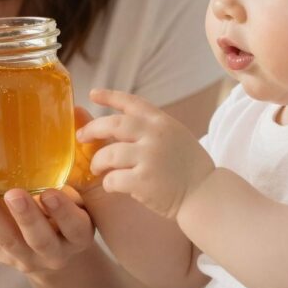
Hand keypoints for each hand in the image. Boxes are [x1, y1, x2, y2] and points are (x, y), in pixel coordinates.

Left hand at [0, 185, 95, 275]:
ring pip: (6, 240)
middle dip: (24, 217)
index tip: (49, 194)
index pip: (73, 227)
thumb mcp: (80, 203)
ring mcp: (23, 258)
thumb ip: (72, 186)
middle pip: (38, 239)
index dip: (63, 212)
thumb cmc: (67, 213)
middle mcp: (52, 254)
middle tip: (12, 194)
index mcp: (77, 238)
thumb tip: (60, 148)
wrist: (52, 249)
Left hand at [77, 88, 214, 220]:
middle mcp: (155, 135)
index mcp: (162, 122)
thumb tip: (116, 126)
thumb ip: (151, 129)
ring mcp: (149, 157)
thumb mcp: (175, 136)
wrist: (206, 194)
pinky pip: (113, 179)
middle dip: (92, 129)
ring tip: (98, 168)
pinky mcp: (144, 181)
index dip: (110, 96)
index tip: (93, 94)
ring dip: (98, 161)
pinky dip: (108, 183)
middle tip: (81, 136)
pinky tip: (112, 185)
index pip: (131, 102)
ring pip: (108, 154)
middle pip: (112, 124)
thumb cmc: (189, 168)